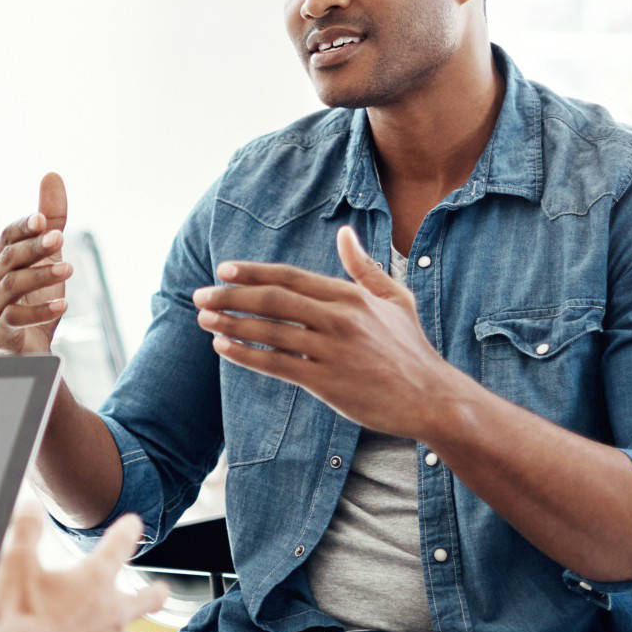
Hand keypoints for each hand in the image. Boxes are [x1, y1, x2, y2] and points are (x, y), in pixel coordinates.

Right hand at [0, 173, 72, 355]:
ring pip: (12, 285)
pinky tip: (63, 305)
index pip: (7, 235)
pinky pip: (16, 319)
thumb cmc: (32, 295)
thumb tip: (52, 175)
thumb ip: (50, 218)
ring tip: (68, 269)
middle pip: (9, 257)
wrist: (24, 347)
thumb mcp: (46, 254)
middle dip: (34, 247)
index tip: (43, 220)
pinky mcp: (0, 333)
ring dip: (40, 275)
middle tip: (60, 239)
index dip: (24, 227)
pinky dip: (39, 312)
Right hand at [0, 511, 166, 631]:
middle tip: (163, 591)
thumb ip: (26, 531)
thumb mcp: (17, 565)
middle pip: (146, 600)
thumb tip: (30, 503)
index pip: (119, 545)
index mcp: (95, 580)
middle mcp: (112, 613)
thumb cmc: (20, 616)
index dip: (128, 531)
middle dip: (156, 594)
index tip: (134, 524)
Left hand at [191, 225, 460, 438]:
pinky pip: (276, 365)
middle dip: (231, 296)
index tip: (223, 270)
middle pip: (272, 300)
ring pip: (269, 332)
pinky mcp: (326, 382)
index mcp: (351, 296)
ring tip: (204, 320)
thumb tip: (343, 233)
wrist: (431, 398)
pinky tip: (224, 348)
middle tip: (201, 295)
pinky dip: (246, 355)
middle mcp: (339, 318)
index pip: (290, 277)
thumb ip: (363, 267)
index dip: (253, 272)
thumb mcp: (395, 299)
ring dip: (231, 324)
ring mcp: (332, 350)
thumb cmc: (411, 348)